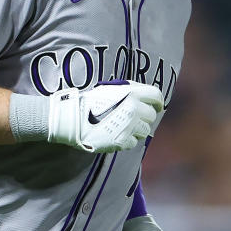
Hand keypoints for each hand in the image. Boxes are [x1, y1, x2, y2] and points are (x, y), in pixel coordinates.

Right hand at [47, 80, 162, 152]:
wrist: (73, 118)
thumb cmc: (90, 102)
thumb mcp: (111, 89)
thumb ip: (130, 91)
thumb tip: (143, 96)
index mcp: (132, 93)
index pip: (157, 96)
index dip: (158, 102)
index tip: (156, 106)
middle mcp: (134, 109)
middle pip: (151, 115)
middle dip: (144, 117)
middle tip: (132, 117)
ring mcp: (130, 126)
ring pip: (145, 131)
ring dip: (137, 129)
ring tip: (122, 126)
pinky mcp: (123, 141)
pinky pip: (133, 142)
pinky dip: (127, 139)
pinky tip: (116, 134)